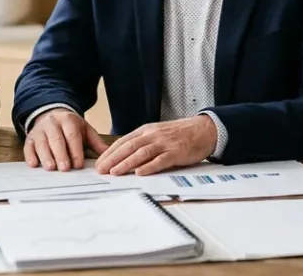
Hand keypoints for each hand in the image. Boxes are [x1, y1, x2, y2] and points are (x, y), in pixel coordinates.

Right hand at [24, 109, 108, 170]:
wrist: (51, 115)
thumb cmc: (71, 128)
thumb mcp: (85, 131)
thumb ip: (96, 143)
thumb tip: (110, 157)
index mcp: (68, 120)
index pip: (72, 136)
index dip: (75, 151)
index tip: (78, 164)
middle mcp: (52, 123)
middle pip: (56, 139)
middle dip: (61, 154)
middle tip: (65, 168)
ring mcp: (39, 130)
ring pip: (41, 143)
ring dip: (46, 156)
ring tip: (51, 168)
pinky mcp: (29, 138)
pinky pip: (28, 147)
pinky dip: (30, 156)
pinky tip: (34, 165)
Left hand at [94, 115, 216, 175]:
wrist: (203, 129)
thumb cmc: (180, 134)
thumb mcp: (157, 134)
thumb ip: (143, 143)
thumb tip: (124, 157)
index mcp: (146, 131)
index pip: (123, 142)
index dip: (109, 153)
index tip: (99, 163)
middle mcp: (153, 136)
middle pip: (129, 147)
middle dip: (113, 159)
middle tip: (101, 170)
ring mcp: (164, 143)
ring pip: (141, 153)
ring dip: (126, 163)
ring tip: (115, 172)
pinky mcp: (176, 152)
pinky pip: (160, 160)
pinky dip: (149, 167)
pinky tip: (140, 173)